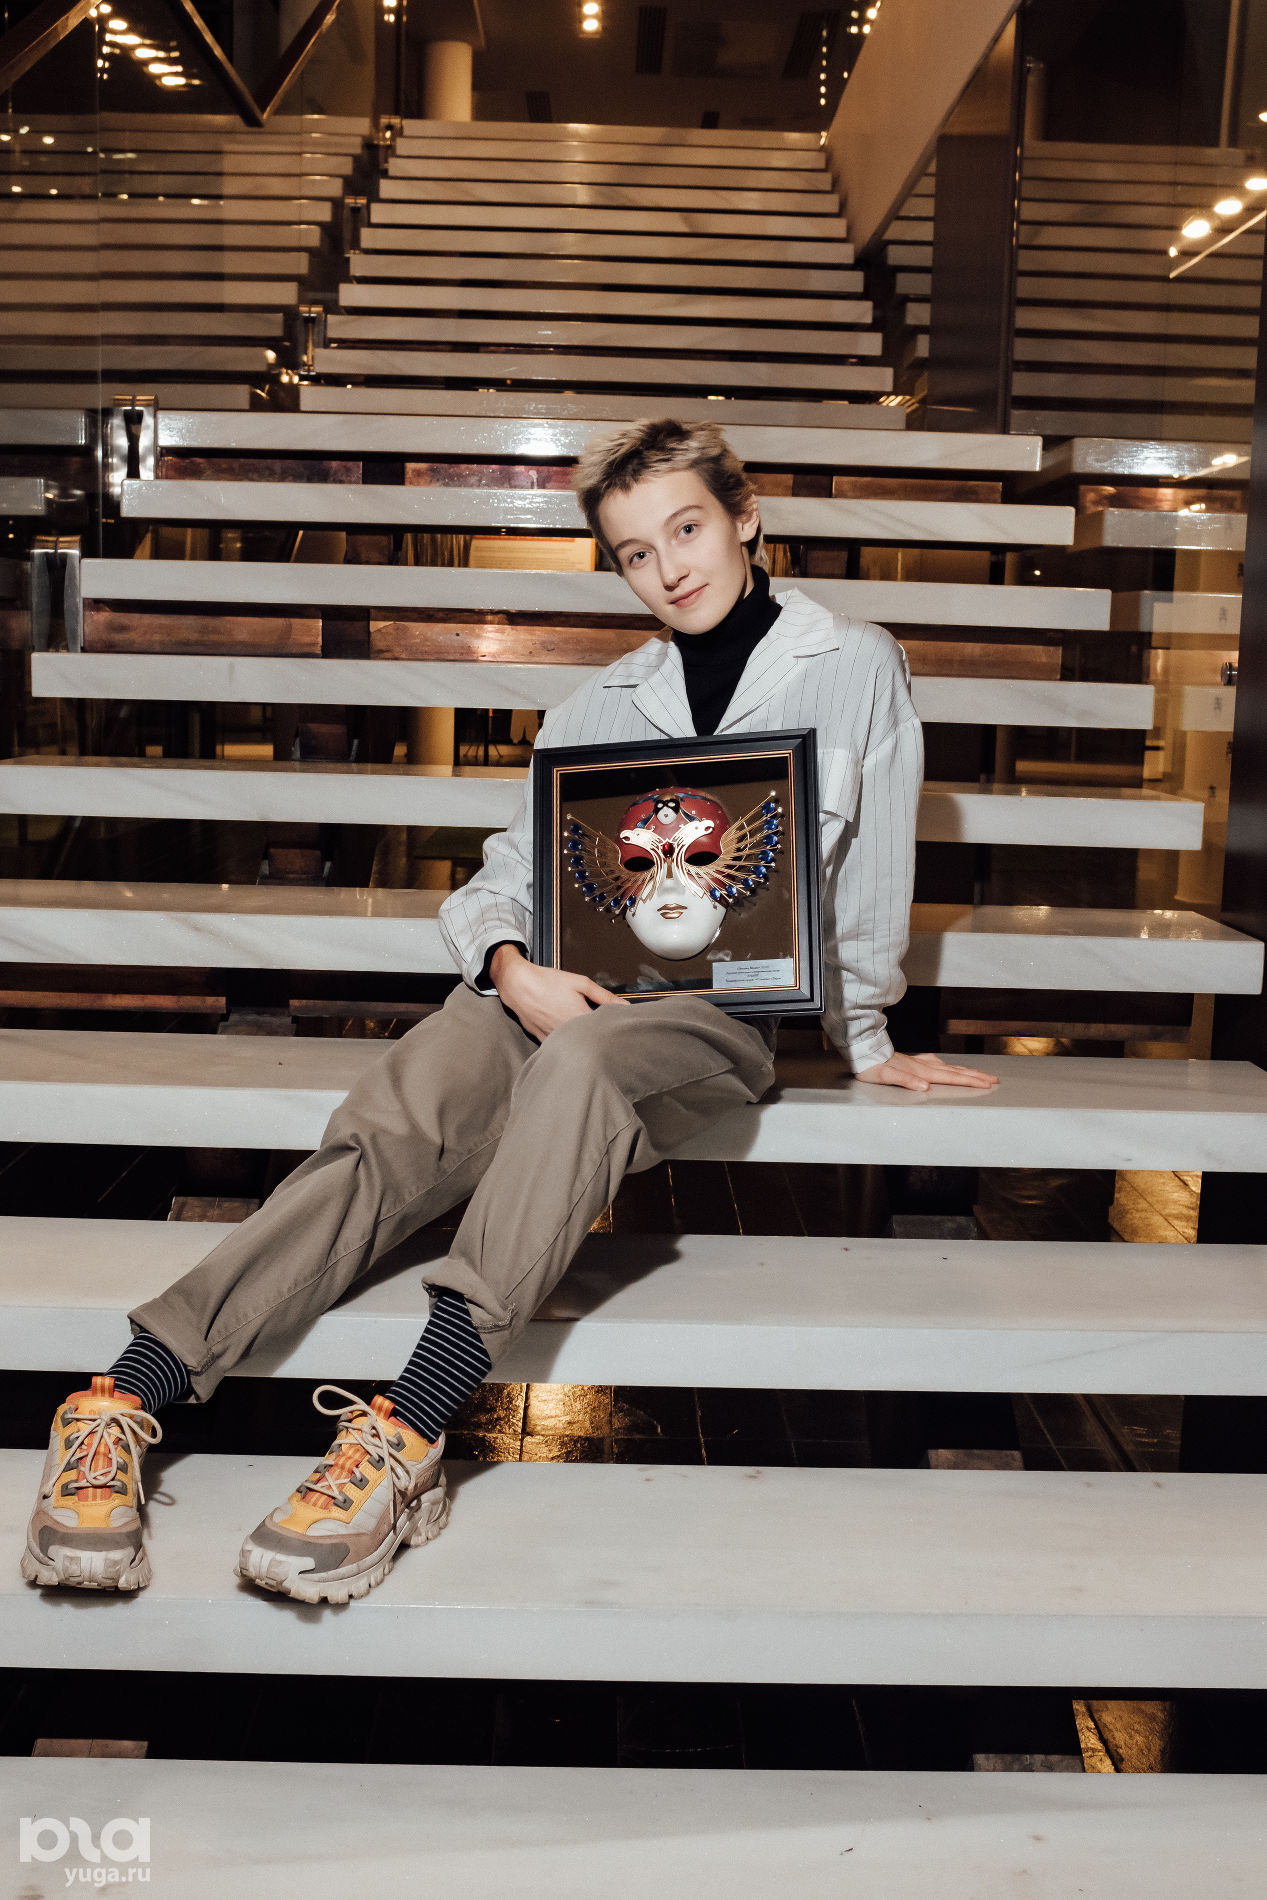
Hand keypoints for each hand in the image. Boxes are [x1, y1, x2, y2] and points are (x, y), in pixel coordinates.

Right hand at [490, 944, 629, 1040]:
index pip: (605, 1031)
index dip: (614, 1030)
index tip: (619, 1028)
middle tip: (608, 1035)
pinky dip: (567, 1045)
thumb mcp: (580, 983)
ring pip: (575, 1047)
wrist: (518, 985)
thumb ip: (604, 996)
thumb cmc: (547, 982)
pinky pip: (560, 1048)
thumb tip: (625, 1006)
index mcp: (579, 1018)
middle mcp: (566, 1032)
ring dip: (583, 1043)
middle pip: (591, 1042)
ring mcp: (553, 1039)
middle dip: (600, 1039)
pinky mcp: (543, 1041)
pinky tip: (571, 1039)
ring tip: (589, 1038)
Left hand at [854, 1051, 998, 1092]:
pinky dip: (948, 1067)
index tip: (988, 1084)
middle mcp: (924, 1065)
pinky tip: (946, 1066)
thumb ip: (905, 1081)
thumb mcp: (885, 1076)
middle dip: (976, 1076)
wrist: (862, 1050)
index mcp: (921, 1071)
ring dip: (966, 1071)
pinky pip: (937, 1065)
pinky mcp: (912, 1061)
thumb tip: (925, 1086)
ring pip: (949, 1067)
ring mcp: (919, 1062)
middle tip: (994, 1080)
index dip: (971, 1081)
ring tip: (979, 1074)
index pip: (952, 1077)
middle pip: (956, 1071)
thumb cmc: (871, 1066)